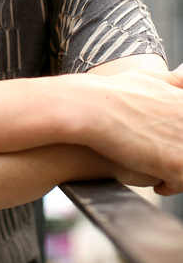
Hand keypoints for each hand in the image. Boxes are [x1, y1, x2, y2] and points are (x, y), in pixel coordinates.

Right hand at [84, 65, 182, 195]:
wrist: (88, 110)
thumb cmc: (110, 94)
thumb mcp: (145, 77)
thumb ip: (171, 80)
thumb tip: (182, 78)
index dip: (177, 135)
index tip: (165, 138)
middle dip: (177, 151)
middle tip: (158, 153)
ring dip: (175, 171)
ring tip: (155, 169)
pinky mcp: (176, 164)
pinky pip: (180, 183)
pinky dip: (167, 185)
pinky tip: (154, 181)